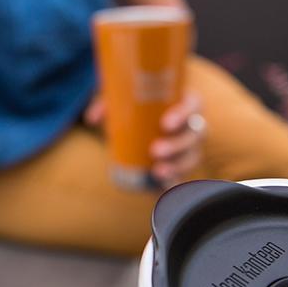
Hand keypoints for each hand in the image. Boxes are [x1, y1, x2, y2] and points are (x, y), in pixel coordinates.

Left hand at [84, 91, 204, 187]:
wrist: (138, 128)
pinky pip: (185, 175)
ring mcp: (190, 147)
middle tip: (154, 150)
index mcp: (183, 102)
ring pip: (192, 157)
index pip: (193, 104)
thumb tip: (92, 118)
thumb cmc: (134, 108)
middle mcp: (192, 125)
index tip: (165, 124)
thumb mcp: (120, 100)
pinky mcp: (182, 166)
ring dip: (177, 165)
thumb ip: (108, 103)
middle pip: (195, 134)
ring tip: (158, 171)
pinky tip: (165, 186)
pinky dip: (176, 181)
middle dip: (177, 144)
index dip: (183, 114)